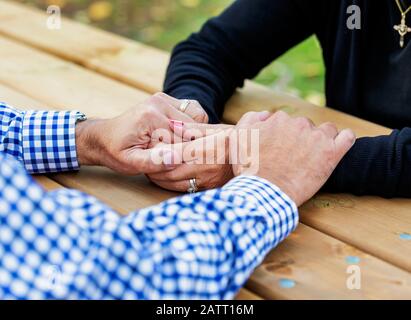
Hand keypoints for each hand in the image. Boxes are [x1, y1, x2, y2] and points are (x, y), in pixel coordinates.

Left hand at [75, 93, 196, 174]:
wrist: (103, 137)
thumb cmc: (116, 152)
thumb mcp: (130, 163)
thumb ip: (152, 161)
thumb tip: (175, 158)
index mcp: (151, 117)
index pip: (184, 138)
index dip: (188, 153)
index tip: (186, 164)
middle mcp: (159, 103)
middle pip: (194, 126)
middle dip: (192, 143)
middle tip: (181, 156)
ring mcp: (164, 99)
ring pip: (197, 118)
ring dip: (194, 134)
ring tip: (180, 148)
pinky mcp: (166, 100)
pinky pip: (192, 112)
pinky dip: (191, 126)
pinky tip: (180, 138)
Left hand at [147, 122, 233, 190]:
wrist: (254, 156)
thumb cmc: (233, 138)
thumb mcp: (213, 128)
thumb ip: (191, 128)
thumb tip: (172, 125)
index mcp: (206, 149)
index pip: (174, 153)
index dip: (158, 152)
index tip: (146, 148)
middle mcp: (207, 167)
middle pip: (170, 170)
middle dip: (154, 167)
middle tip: (143, 160)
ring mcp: (208, 179)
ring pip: (174, 182)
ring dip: (159, 176)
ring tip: (149, 169)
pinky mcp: (209, 187)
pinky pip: (184, 188)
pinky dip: (169, 183)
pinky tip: (162, 177)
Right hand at [232, 111, 355, 205]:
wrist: (263, 192)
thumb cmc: (249, 169)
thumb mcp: (238, 138)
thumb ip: (250, 119)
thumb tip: (266, 114)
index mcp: (279, 120)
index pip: (286, 122)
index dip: (284, 137)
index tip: (281, 150)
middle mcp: (299, 124)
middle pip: (306, 127)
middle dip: (302, 139)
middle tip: (295, 158)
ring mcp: (317, 137)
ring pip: (327, 130)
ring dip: (323, 139)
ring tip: (316, 156)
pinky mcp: (332, 153)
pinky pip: (347, 138)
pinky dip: (344, 141)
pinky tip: (338, 148)